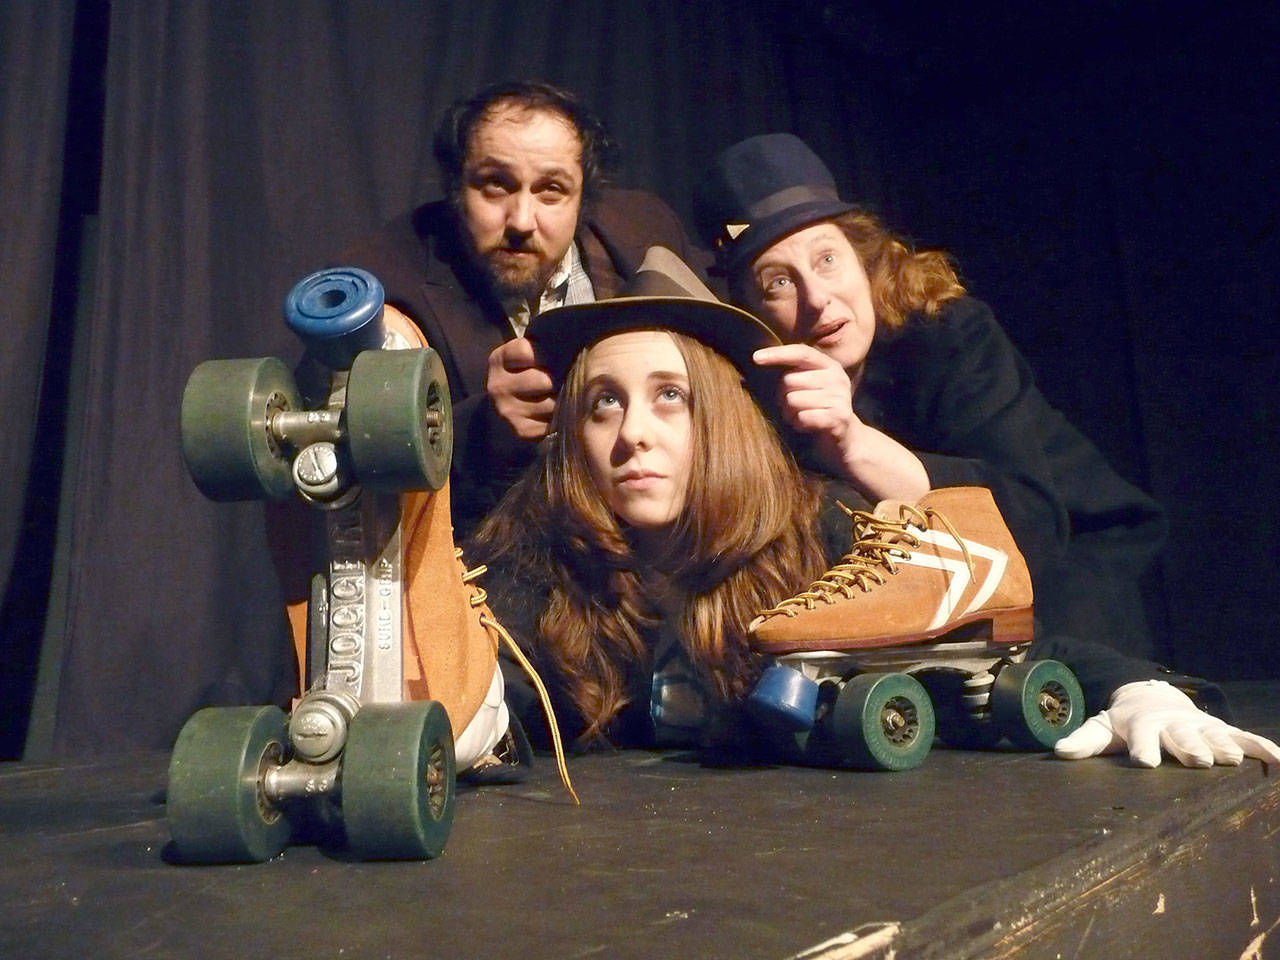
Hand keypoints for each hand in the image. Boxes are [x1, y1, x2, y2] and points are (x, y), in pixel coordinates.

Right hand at [486, 338, 554, 440]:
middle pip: (544, 380)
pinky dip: (557, 418)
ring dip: (561, 400)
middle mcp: (497, 386)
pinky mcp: (521, 430)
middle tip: (559, 381)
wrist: (503, 412)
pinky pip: (552, 423)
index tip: (549, 357)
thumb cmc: (523, 375)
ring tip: (558, 396)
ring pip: (552, 403)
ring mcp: (507, 411)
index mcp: (498, 360)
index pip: (526, 351)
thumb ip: (539, 347)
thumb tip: (571, 340)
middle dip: (557, 380)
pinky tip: (552, 413)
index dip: (544, 353)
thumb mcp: (523, 356)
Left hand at [753, 343, 858, 462]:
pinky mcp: (838, 418)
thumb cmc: (817, 412)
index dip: (777, 354)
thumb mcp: (806, 390)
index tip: (755, 358)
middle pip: (789, 380)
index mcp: (829, 366)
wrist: (845, 441)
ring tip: (799, 418)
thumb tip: (743, 378)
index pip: (801, 353)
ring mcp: (840, 397)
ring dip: (789, 413)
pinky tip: (807, 427)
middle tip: (791, 408)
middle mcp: (837, 378)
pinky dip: (798, 424)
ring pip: (792, 400)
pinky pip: (802, 417)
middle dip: (781, 397)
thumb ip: (786, 378)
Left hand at [1054, 680, 1279, 767]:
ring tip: (1234, 759)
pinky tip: (1278, 760)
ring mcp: (1199, 727)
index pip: (1141, 738)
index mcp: (1142, 727)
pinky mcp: (1221, 730)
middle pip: (1182, 737)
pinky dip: (1261, 746)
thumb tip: (1058, 752)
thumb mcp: (1103, 729)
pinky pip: (1243, 736)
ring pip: (1214, 736)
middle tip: (1199, 760)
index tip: (1144, 762)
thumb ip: (1084, 741)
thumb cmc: (1126, 723)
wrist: (1152, 700)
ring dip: (1223, 746)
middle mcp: (1173, 726)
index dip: (1142, 749)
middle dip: (1190, 747)